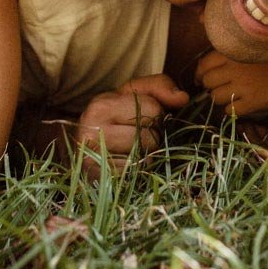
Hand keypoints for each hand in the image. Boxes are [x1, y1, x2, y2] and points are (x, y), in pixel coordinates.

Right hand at [74, 75, 188, 176]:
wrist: (85, 146)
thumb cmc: (115, 116)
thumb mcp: (134, 93)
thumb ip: (160, 87)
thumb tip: (182, 98)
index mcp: (101, 105)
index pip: (153, 109)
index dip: (156, 114)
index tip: (141, 116)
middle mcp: (92, 131)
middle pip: (151, 138)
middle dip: (152, 137)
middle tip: (136, 135)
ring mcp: (91, 159)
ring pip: (145, 160)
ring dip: (146, 156)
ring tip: (131, 150)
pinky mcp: (98, 181)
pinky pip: (136, 177)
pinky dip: (137, 173)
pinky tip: (126, 165)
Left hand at [195, 51, 267, 114]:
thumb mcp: (248, 50)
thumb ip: (228, 56)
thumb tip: (206, 69)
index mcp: (231, 53)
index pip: (203, 65)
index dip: (200, 74)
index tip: (202, 79)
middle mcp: (233, 69)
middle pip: (207, 82)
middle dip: (209, 87)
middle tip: (218, 88)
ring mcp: (242, 86)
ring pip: (215, 97)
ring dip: (219, 98)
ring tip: (230, 96)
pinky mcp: (251, 102)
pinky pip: (229, 110)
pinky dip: (230, 109)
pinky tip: (239, 105)